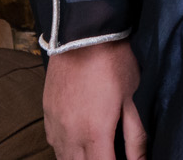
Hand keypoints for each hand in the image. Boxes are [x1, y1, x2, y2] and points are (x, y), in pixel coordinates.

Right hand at [42, 38, 144, 159]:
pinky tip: (79, 145)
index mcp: (95, 133)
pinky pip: (54, 145)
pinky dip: (66, 151)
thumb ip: (135, 136)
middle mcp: (70, 135)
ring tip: (98, 152)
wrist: (83, 34)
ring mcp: (55, 125)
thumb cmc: (113, 63)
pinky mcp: (47, 115)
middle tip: (110, 154)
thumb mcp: (132, 98)